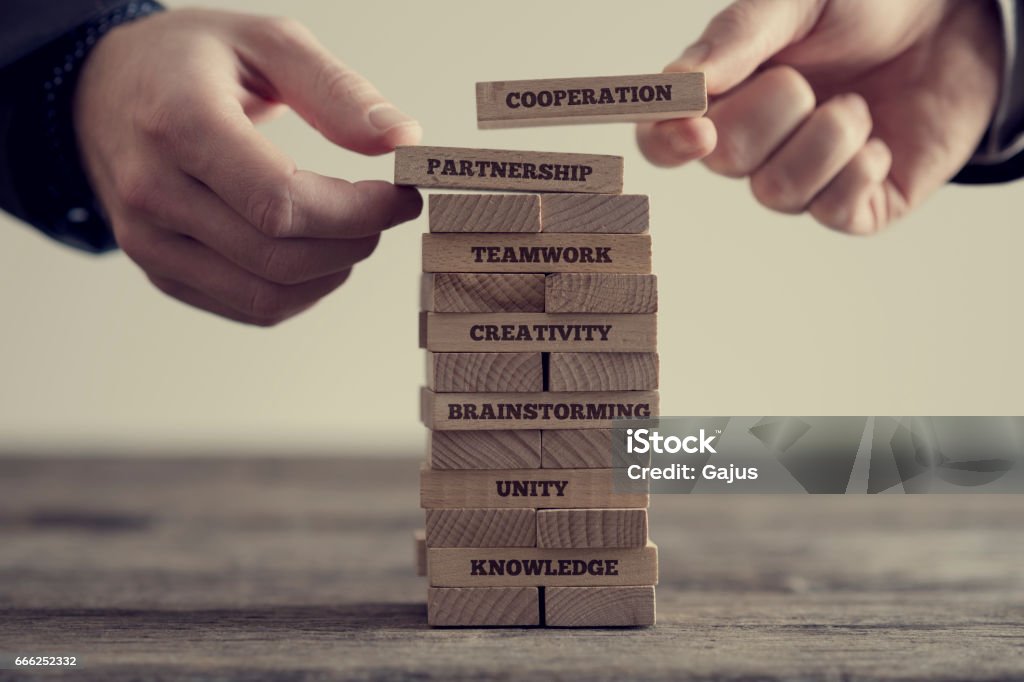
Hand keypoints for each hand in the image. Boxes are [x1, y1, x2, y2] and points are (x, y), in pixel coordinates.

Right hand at [73, 9, 422, 324]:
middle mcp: (155, 191)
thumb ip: (336, 90)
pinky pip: (250, 308)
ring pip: (268, 296)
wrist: (103, 90)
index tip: (399, 196)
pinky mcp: (162, 271)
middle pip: (280, 256)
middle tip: (385, 210)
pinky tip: (317, 250)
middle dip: (355, 241)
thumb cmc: (186, 62)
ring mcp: (150, 241)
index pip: (280, 201)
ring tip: (353, 228)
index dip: (357, 211)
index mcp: (179, 123)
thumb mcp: (264, 41)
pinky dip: (302, 290)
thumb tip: (401, 139)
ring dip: (334, 272)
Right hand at [637, 0, 1002, 234]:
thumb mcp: (798, 0)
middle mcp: (755, 145)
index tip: (696, 126)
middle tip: (805, 80)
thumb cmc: (865, 6)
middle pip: (725, 159)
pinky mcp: (856, 205)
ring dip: (825, 139)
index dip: (667, 141)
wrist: (953, 20)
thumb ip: (739, 36)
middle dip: (770, 113)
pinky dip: (859, 170)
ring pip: (778, 191)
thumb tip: (684, 83)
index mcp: (724, 95)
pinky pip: (835, 212)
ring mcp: (804, 178)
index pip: (662, 139)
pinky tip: (879, 140)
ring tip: (856, 104)